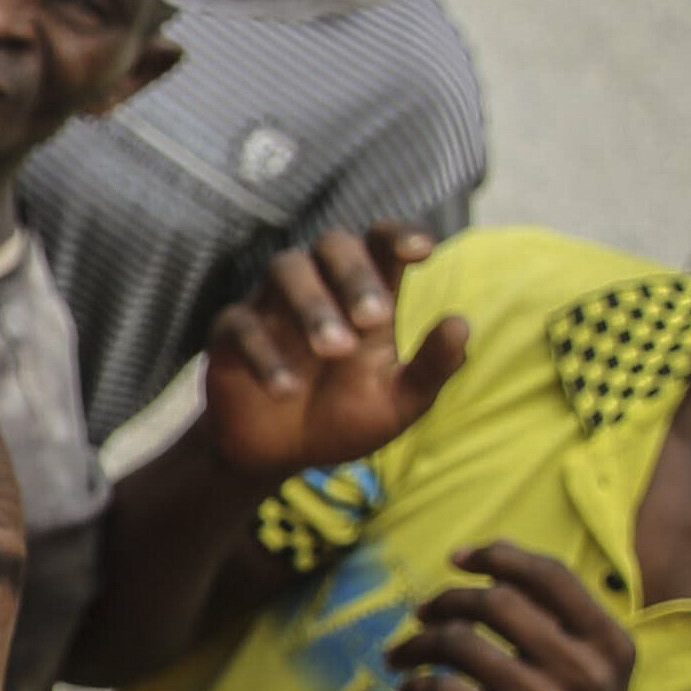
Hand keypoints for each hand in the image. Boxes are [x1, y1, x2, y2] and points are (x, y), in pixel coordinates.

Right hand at [199, 224, 463, 482]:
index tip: (422, 252)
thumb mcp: (400, 402)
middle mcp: (319, 286)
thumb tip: (461, 324)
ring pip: (285, 269)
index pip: (381, 241)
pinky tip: (287, 390)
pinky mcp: (230, 334)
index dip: (400, 235)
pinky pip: (240, 324)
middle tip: (375, 320)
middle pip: (333, 244)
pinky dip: (264, 353)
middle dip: (356, 276)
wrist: (280, 454)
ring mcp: (271, 304)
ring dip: (313, 305)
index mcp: (365, 292)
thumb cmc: (346, 417)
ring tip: (335, 351)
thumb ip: (432, 367)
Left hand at [396, 540, 636, 690]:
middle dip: (446, 601)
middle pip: (496, 602)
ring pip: (461, 643)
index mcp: (610, 646)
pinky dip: (415, 686)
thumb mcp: (590, 679)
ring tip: (401, 655)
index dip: (498, 556)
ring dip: (417, 644)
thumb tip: (488, 572)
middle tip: (421, 614)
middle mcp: (585, 672)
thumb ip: (556, 629)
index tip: (458, 558)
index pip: (551, 576)